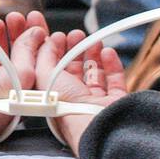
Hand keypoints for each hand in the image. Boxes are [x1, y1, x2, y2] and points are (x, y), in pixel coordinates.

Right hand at [0, 11, 32, 158]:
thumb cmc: (0, 102)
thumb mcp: (22, 71)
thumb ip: (28, 49)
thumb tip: (37, 31)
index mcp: (30, 89)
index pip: (37, 58)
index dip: (36, 37)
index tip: (32, 19)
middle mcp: (12, 91)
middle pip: (17, 56)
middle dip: (16, 34)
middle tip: (14, 16)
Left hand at [22, 26, 127, 151]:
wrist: (92, 124)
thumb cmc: (67, 106)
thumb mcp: (45, 75)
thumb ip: (44, 56)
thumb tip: (48, 41)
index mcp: (56, 96)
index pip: (55, 70)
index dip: (58, 51)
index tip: (61, 36)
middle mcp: (75, 100)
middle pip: (75, 70)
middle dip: (76, 50)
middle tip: (78, 35)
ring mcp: (95, 102)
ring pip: (95, 74)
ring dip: (94, 55)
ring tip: (94, 40)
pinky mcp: (115, 102)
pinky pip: (115, 81)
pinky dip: (112, 65)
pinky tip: (108, 52)